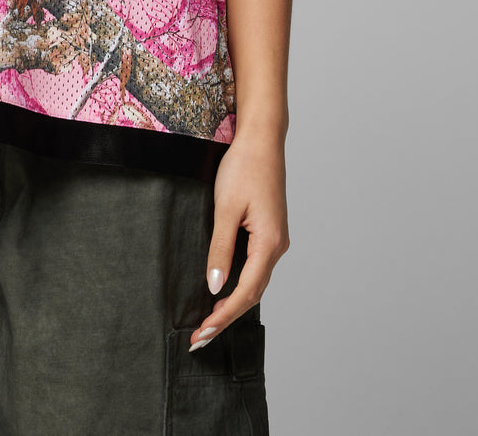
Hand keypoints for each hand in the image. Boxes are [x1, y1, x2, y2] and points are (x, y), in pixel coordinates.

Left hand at [189, 130, 289, 350]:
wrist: (261, 140)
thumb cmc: (243, 169)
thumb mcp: (225, 209)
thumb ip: (221, 249)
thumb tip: (214, 286)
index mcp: (269, 243)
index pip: (245, 292)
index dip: (223, 315)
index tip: (203, 333)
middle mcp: (277, 246)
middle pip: (252, 293)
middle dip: (226, 316)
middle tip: (200, 338)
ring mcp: (275, 239)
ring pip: (254, 281)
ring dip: (232, 303)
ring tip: (208, 322)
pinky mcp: (268, 231)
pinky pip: (255, 266)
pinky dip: (239, 283)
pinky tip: (223, 290)